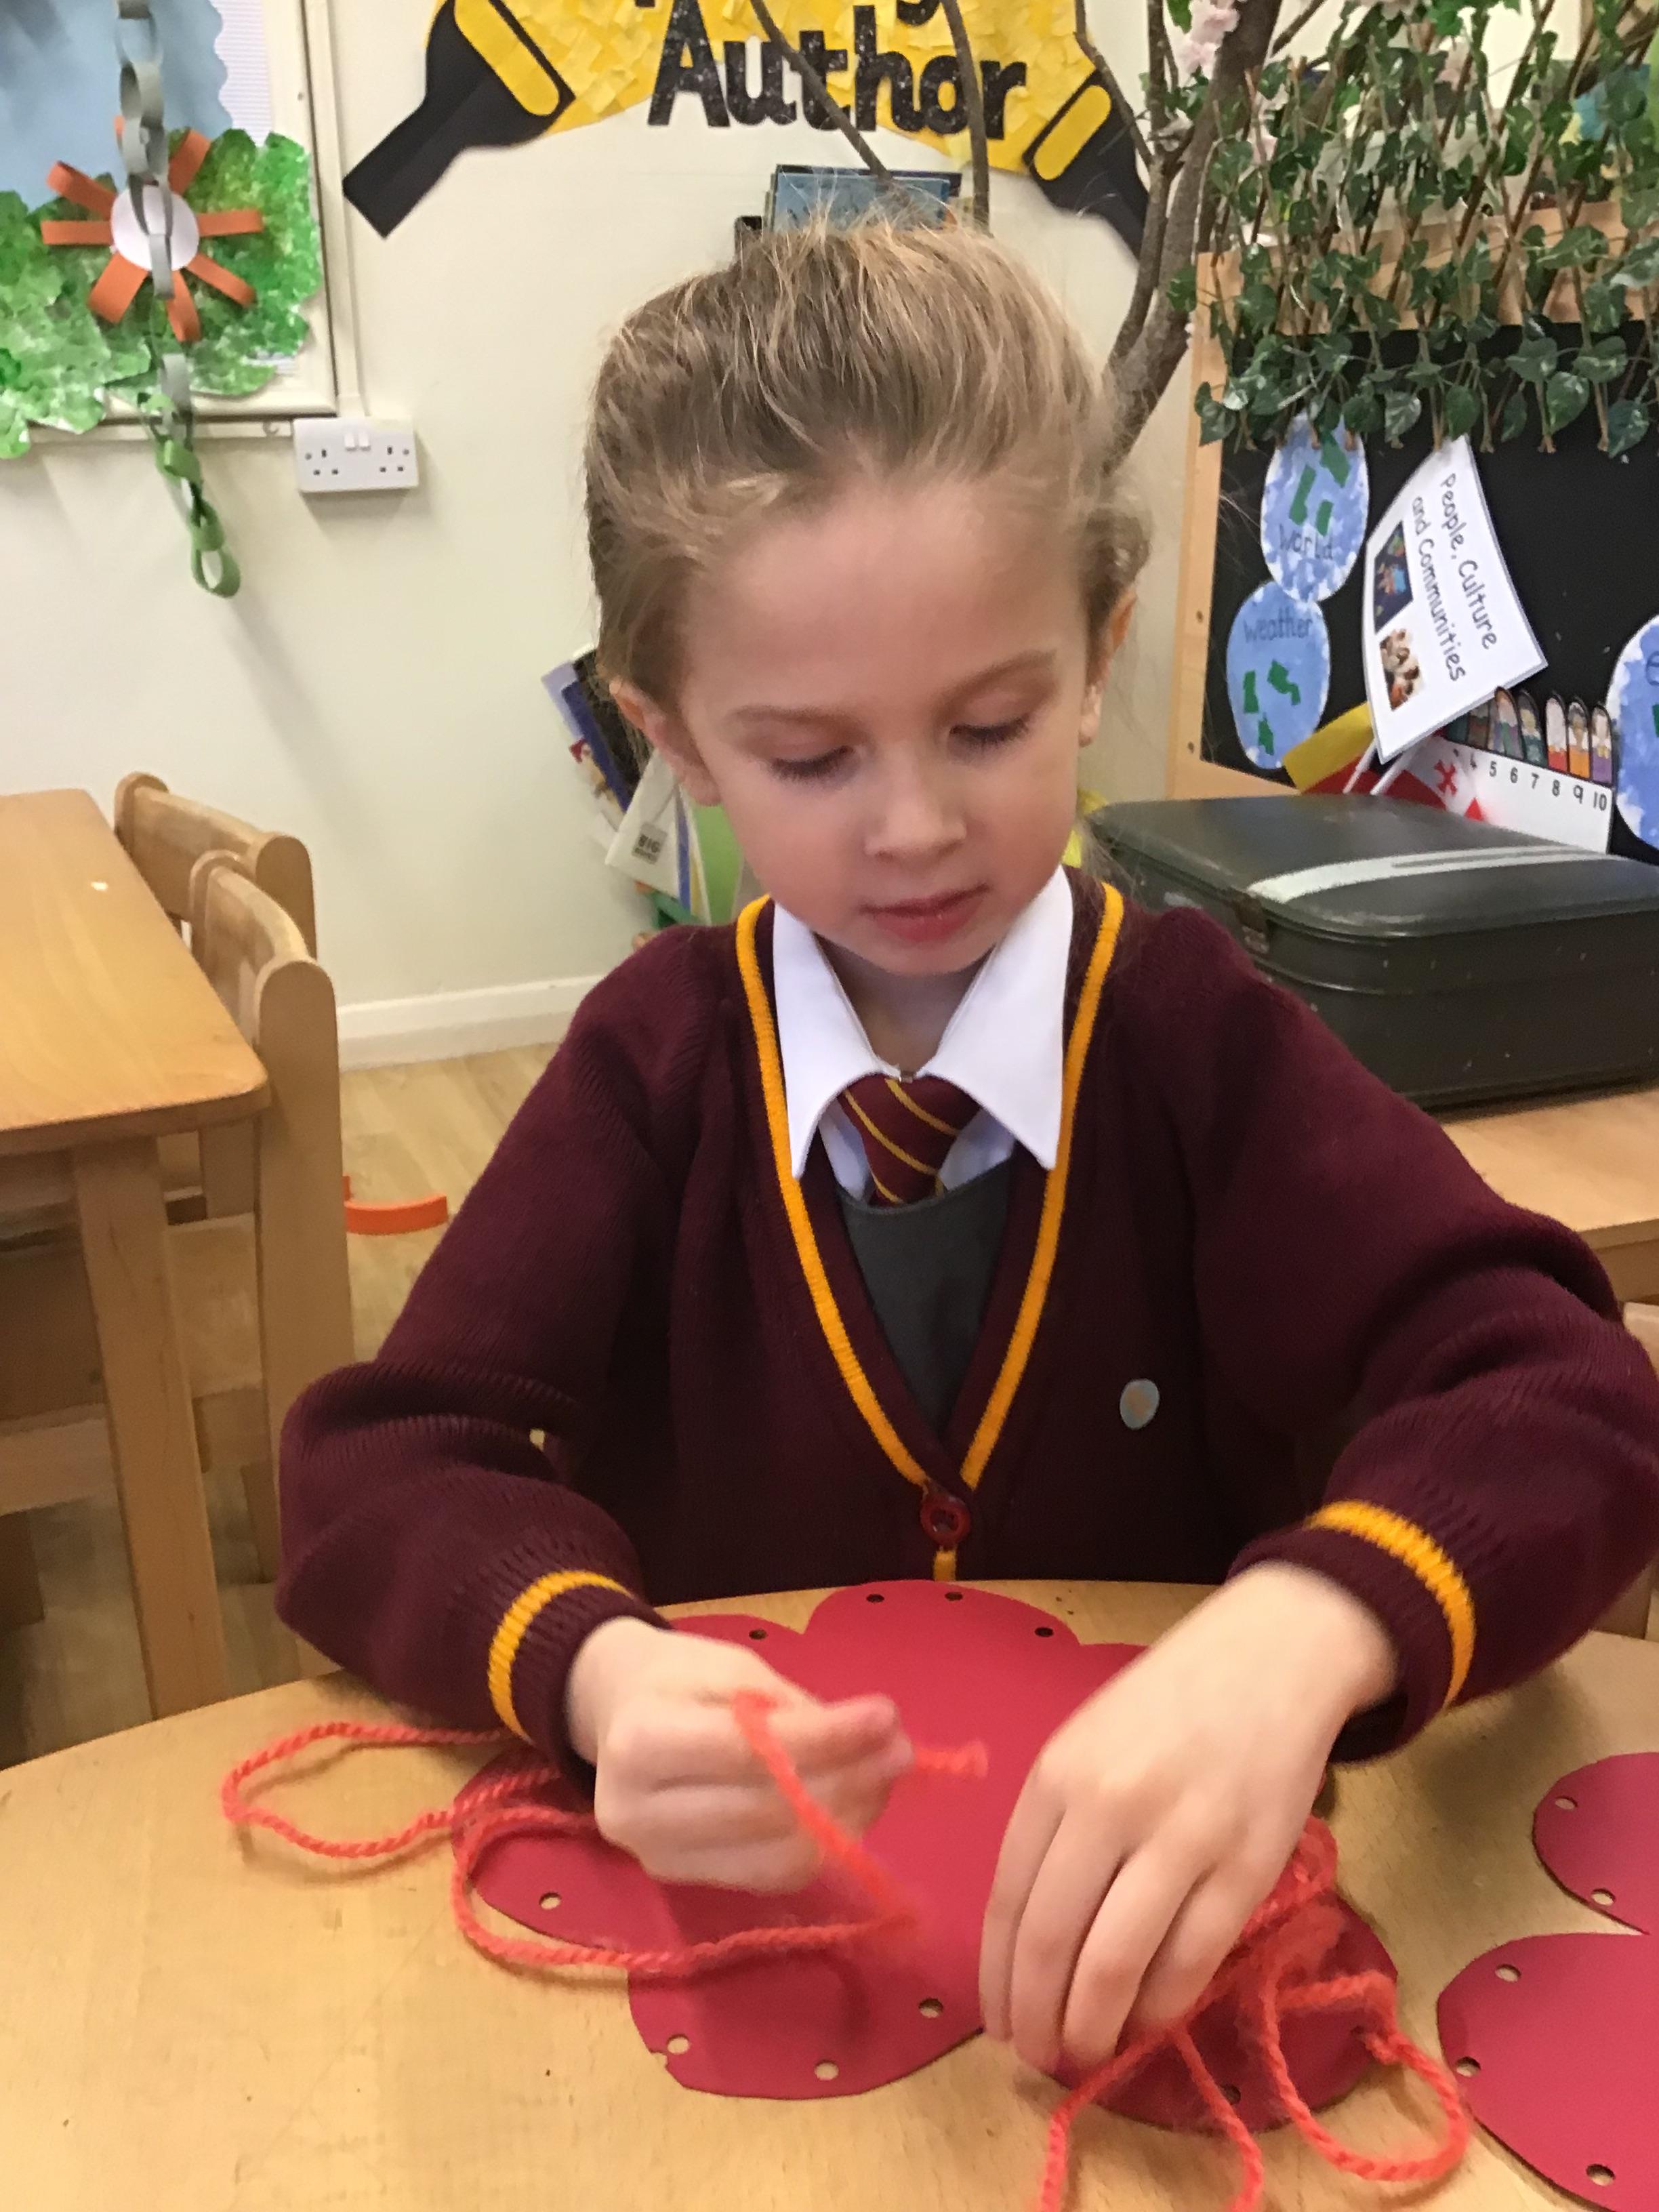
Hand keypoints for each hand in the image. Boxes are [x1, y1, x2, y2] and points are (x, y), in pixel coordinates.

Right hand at [566, 1617, 912, 1890]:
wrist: (615, 1715)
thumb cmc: (677, 1680)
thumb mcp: (730, 1668)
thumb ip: (794, 1709)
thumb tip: (880, 1737)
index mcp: (638, 1743)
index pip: (747, 1751)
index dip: (824, 1738)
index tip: (886, 1714)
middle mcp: (638, 1815)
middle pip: (765, 1810)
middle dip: (848, 1779)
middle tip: (902, 1748)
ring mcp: (659, 1860)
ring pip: (775, 1855)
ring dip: (847, 1817)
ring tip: (886, 1775)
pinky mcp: (686, 1884)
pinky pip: (772, 1876)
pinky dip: (823, 1843)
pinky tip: (854, 1805)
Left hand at [979, 1565, 1396, 2076]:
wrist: (1271, 1659)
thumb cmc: (1167, 1706)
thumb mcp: (1087, 1744)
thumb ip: (1056, 1828)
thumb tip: (1028, 1941)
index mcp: (1059, 1774)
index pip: (1010, 1899)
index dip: (999, 1976)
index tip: (997, 2023)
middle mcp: (1112, 1806)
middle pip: (1053, 1940)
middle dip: (1037, 2015)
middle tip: (1035, 2057)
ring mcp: (1183, 1838)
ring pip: (1116, 1963)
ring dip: (1093, 2026)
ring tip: (1085, 2051)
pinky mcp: (1247, 1867)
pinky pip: (1191, 1960)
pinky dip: (1161, 2006)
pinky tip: (1146, 2022)